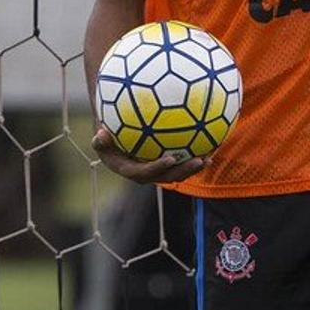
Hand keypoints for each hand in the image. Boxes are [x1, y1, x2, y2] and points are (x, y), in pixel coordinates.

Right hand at [92, 126, 208, 184]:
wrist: (114, 137)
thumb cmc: (107, 133)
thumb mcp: (99, 137)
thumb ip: (99, 139)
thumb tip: (100, 134)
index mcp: (130, 170)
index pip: (144, 173)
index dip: (157, 168)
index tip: (170, 159)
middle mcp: (146, 174)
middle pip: (167, 176)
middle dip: (184, 171)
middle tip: (198, 160)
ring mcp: (158, 170)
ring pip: (178, 171)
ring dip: (194, 167)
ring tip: (209, 157)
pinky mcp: (166, 164)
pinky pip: (181, 160)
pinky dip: (194, 153)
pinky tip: (210, 143)